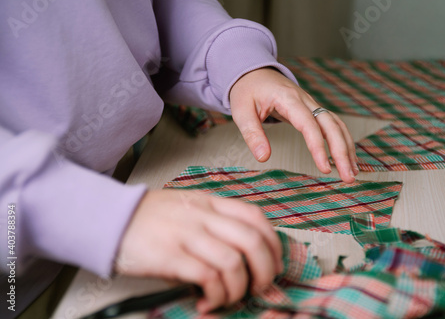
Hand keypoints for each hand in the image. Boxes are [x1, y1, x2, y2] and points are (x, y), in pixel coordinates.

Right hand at [115, 190, 281, 313]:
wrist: (110, 218)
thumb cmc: (150, 217)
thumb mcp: (187, 207)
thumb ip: (215, 221)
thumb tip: (243, 253)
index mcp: (209, 202)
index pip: (255, 217)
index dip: (273, 242)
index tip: (275, 262)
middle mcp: (202, 216)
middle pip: (251, 241)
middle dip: (265, 269)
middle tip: (260, 286)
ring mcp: (187, 234)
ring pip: (233, 262)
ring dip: (239, 288)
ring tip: (230, 297)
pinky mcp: (170, 256)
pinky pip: (208, 278)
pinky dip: (216, 295)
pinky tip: (208, 302)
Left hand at [230, 68, 357, 182]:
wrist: (254, 73)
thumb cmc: (247, 91)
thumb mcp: (242, 111)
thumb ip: (252, 135)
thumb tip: (263, 158)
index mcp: (288, 99)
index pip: (309, 124)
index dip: (318, 147)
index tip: (324, 168)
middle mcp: (305, 100)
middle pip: (331, 125)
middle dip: (342, 152)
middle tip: (348, 177)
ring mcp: (312, 105)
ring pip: (337, 125)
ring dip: (347, 148)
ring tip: (351, 172)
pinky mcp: (313, 111)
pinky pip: (333, 125)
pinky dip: (343, 141)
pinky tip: (346, 159)